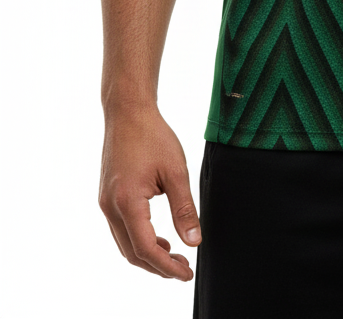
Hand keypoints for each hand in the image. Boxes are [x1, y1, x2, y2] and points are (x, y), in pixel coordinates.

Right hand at [98, 104, 201, 281]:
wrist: (128, 112)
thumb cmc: (152, 135)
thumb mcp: (175, 171)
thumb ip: (184, 209)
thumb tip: (194, 242)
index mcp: (127, 202)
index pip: (146, 249)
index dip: (167, 267)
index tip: (187, 273)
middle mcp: (110, 207)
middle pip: (132, 253)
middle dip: (158, 266)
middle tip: (183, 268)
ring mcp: (105, 202)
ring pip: (124, 244)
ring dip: (147, 255)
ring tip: (173, 255)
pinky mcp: (106, 196)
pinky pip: (120, 229)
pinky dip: (138, 240)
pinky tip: (157, 237)